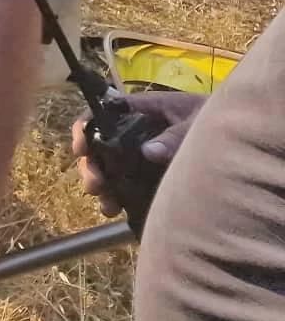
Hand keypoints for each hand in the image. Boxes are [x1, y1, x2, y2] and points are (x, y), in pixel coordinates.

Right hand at [73, 93, 205, 215]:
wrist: (239, 132)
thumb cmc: (213, 118)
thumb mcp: (195, 122)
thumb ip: (175, 136)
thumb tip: (149, 151)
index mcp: (142, 110)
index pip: (103, 112)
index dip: (86, 128)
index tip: (81, 150)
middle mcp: (135, 131)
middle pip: (100, 144)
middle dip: (91, 166)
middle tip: (95, 186)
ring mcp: (142, 152)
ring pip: (110, 166)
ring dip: (102, 185)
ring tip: (107, 206)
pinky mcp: (151, 172)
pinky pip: (127, 183)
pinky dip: (118, 197)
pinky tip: (117, 210)